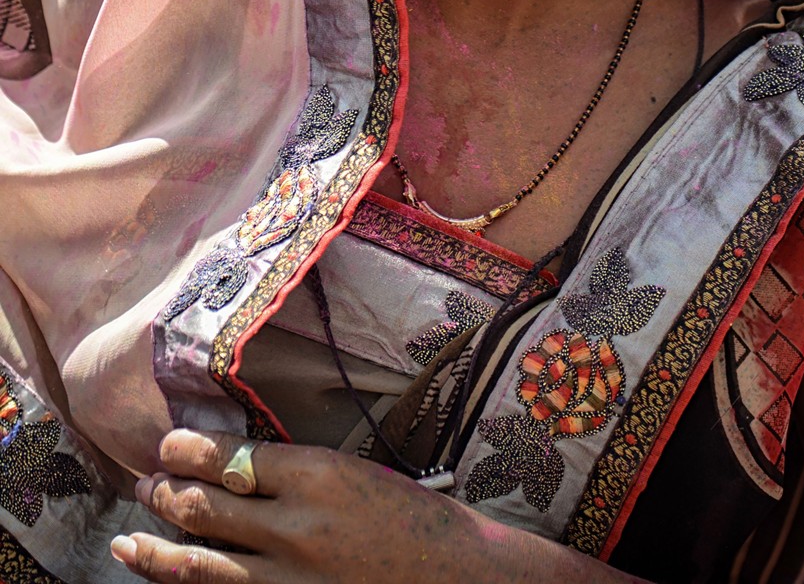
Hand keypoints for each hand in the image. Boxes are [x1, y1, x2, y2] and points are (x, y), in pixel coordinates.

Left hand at [111, 428, 479, 583]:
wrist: (462, 578)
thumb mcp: (359, 475)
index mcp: (319, 475)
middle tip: (144, 483)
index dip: (189, 451)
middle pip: (206, 507)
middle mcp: (296, 527)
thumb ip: (301, 473)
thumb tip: (239, 468)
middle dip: (165, 493)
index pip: (232, 457)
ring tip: (130, 536)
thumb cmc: (418, 520)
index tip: (168, 445)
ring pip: (200, 565)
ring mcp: (291, 580)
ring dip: (157, 548)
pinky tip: (170, 583)